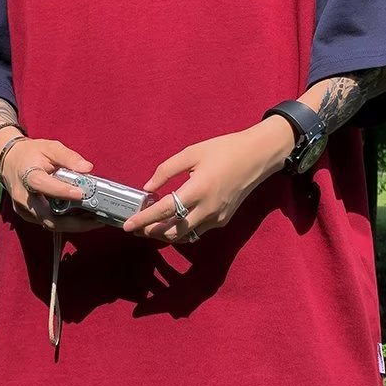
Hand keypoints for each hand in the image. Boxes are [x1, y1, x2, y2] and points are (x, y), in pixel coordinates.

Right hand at [0, 138, 104, 232]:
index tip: (81, 194)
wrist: (9, 160)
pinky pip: (48, 223)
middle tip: (96, 218)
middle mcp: (23, 196)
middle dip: (74, 222)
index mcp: (27, 175)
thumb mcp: (50, 147)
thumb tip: (87, 168)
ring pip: (50, 224)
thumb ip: (69, 157)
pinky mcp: (27, 215)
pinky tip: (81, 218)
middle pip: (47, 217)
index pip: (43, 185)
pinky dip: (66, 223)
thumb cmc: (31, 154)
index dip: (61, 191)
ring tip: (94, 220)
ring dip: (73, 225)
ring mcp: (24, 209)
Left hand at [121, 126, 278, 242]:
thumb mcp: (192, 152)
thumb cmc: (224, 150)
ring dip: (166, 234)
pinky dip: (183, 230)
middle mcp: (207, 208)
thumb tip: (148, 188)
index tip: (128, 226)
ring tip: (151, 227)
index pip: (163, 210)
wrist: (257, 156)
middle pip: (172, 231)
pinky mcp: (223, 220)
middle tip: (137, 228)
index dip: (143, 219)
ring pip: (186, 235)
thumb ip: (166, 170)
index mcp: (197, 189)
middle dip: (152, 232)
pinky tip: (173, 222)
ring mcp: (217, 217)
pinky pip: (198, 231)